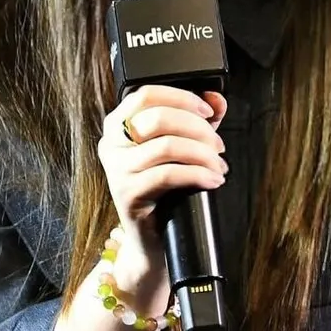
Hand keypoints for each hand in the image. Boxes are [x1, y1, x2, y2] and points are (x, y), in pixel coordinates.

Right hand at [97, 85, 227, 281]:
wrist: (151, 236)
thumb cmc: (166, 186)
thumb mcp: (183, 144)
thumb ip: (199, 118)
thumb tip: (216, 98)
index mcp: (118, 124)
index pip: (146, 94)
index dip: (181, 98)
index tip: (208, 111)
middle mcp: (111, 143)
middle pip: (159, 118)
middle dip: (198, 129)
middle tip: (218, 146)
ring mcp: (116, 170)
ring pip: (167, 146)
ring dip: (202, 154)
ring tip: (219, 165)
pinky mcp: (127, 194)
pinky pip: (168, 175)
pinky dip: (198, 174)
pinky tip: (213, 179)